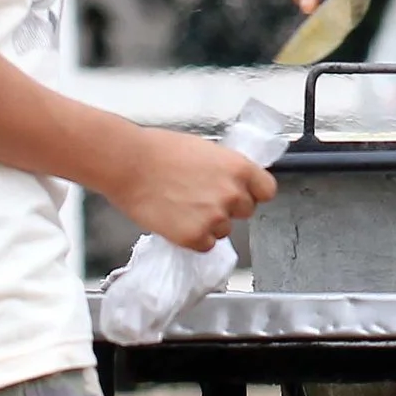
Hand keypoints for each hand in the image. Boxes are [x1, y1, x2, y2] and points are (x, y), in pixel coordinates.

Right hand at [93, 126, 275, 252]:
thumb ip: (225, 169)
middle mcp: (232, 195)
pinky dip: (193, 238)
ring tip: (183, 207)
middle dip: (228, 207)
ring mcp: (214, 218)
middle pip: (246, 211)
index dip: (253, 192)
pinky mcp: (194, 237)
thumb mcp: (205, 150)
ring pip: (223, 230)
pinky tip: (176, 221)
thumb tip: (232, 182)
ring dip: (208, 224)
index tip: (243, 193)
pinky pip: (204, 245)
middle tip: (203, 199)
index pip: (267, 190)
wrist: (129, 163)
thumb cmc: (160, 150)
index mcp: (239, 168)